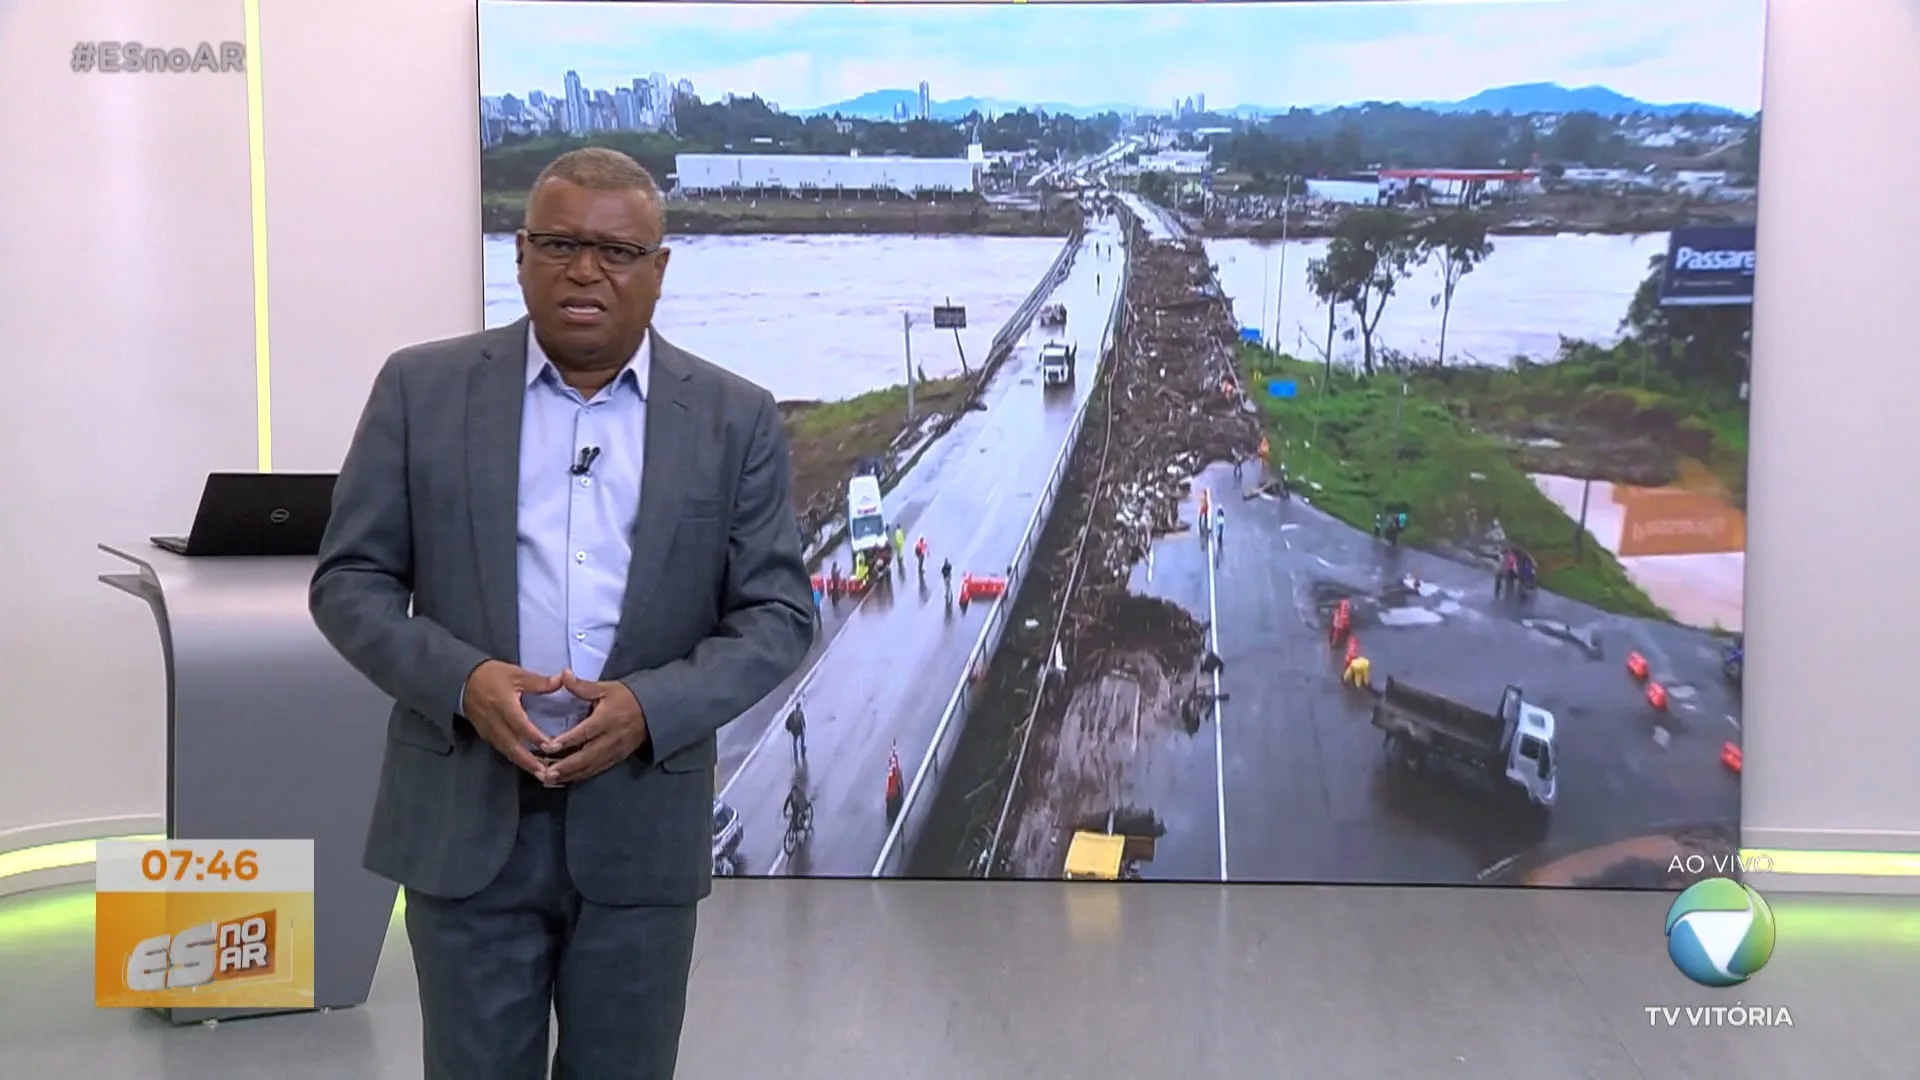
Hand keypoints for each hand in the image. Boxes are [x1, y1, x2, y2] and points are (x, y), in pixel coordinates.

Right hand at [462, 660, 562, 779]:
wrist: (462, 681)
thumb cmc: (491, 676)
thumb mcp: (516, 674)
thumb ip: (539, 681)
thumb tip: (562, 680)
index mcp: (503, 704)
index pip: (520, 724)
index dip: (534, 737)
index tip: (551, 747)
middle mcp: (495, 721)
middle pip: (512, 746)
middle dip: (529, 762)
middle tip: (546, 774)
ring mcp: (489, 731)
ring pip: (507, 752)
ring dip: (523, 764)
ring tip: (541, 774)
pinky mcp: (486, 735)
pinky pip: (502, 750)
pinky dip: (515, 758)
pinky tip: (527, 764)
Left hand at [539, 671, 650, 784]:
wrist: (652, 711)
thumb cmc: (626, 698)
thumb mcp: (605, 688)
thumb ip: (582, 686)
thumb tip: (563, 675)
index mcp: (607, 719)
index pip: (585, 732)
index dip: (567, 740)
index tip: (549, 747)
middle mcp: (611, 738)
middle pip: (586, 756)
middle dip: (565, 767)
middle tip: (545, 774)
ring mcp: (614, 751)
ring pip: (590, 767)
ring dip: (569, 775)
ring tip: (549, 780)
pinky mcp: (616, 759)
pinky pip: (596, 770)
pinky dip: (579, 776)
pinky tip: (564, 779)